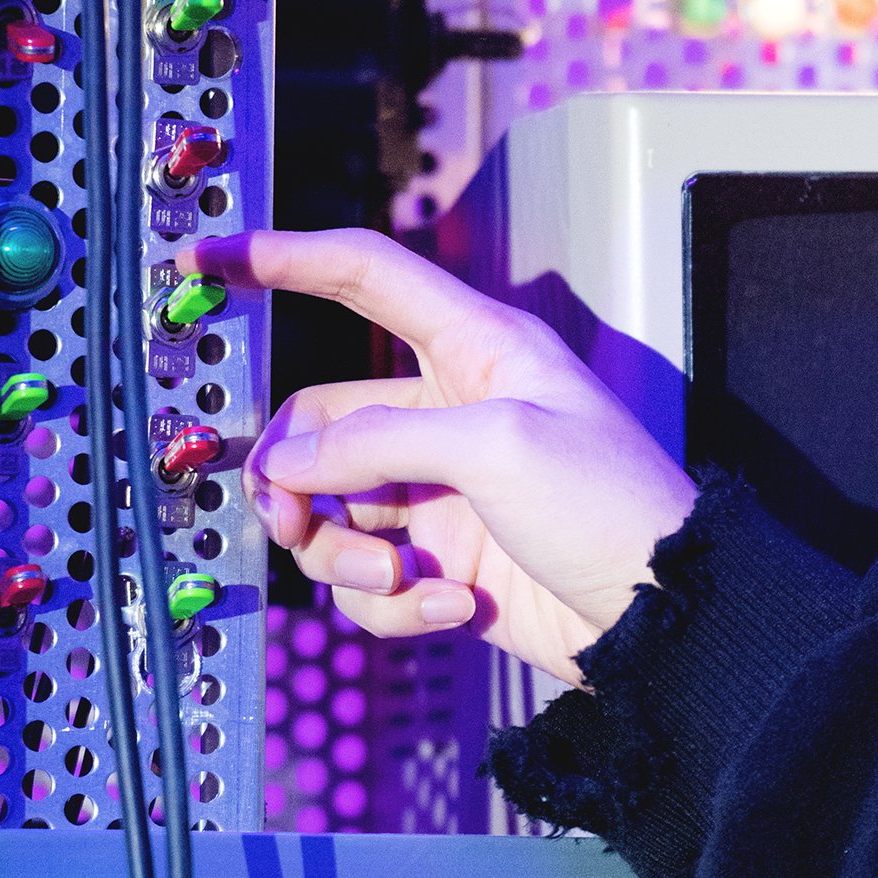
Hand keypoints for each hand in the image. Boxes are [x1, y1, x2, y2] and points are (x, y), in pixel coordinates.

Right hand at [199, 230, 697, 685]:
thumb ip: (377, 443)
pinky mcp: (440, 562)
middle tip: (288, 516)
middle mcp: (449, 414)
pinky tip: (449, 605)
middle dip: (291, 474)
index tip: (212, 258)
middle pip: (318, 422)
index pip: (365, 275)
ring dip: (343, 554)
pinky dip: (392, 603)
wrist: (664, 619)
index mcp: (475, 349)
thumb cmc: (610, 506)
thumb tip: (287, 467)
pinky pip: (369, 581)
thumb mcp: (495, 447)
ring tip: (394, 576)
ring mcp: (440, 493)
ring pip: (331, 510)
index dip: (285, 257)